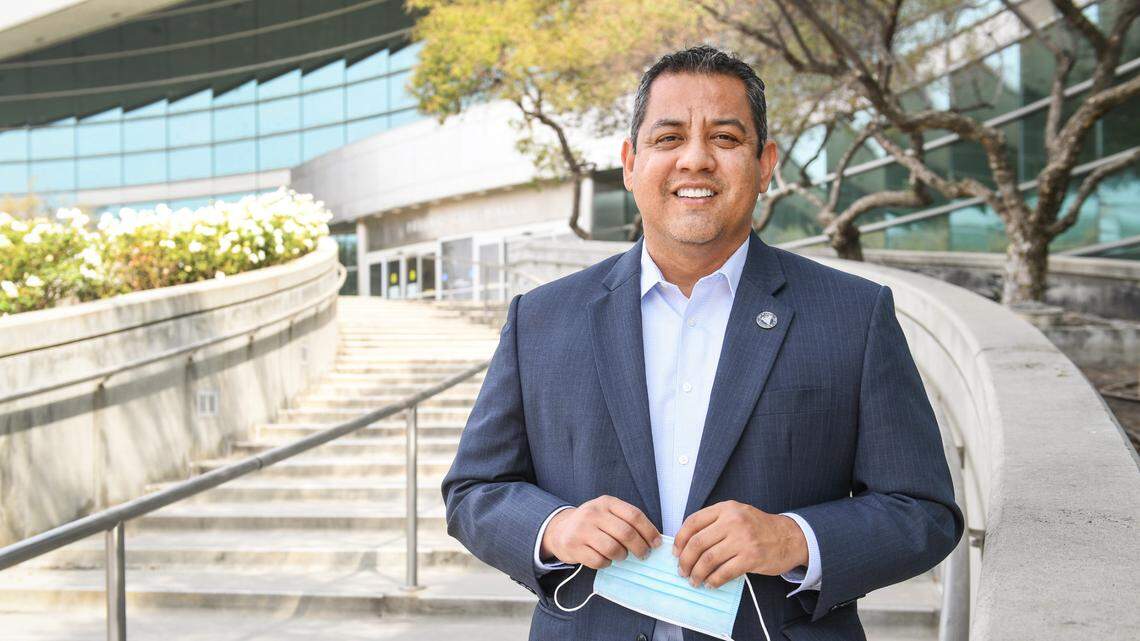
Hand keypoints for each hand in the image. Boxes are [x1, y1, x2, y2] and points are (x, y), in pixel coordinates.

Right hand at [540, 495, 661, 569]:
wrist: (560, 530)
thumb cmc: (592, 524)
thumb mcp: (608, 513)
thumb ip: (627, 521)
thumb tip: (654, 540)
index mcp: (606, 502)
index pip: (634, 515)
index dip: (649, 531)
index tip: (656, 543)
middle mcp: (593, 513)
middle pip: (626, 533)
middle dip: (640, 548)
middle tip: (644, 555)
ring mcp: (581, 529)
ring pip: (613, 548)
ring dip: (622, 556)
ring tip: (622, 556)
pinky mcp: (573, 546)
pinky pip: (599, 560)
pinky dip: (607, 563)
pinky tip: (606, 559)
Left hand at [673, 500, 807, 588]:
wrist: (790, 537)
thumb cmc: (759, 527)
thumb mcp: (736, 514)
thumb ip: (714, 522)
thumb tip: (686, 543)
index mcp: (726, 508)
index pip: (693, 522)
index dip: (680, 539)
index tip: (676, 552)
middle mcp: (733, 521)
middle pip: (697, 543)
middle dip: (685, 560)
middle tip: (682, 571)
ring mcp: (743, 539)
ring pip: (708, 559)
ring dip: (697, 573)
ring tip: (694, 580)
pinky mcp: (751, 557)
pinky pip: (724, 572)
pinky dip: (713, 580)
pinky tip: (710, 584)